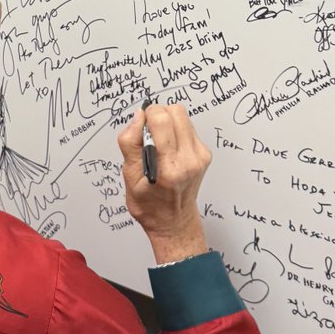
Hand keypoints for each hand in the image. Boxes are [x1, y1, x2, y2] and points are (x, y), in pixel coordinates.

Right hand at [118, 103, 210, 263]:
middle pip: (175, 111)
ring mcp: (200, 156)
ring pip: (183, 116)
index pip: (161, 120)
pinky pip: (188, 127)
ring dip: (167, 121)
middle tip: (148, 133)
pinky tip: (169, 147)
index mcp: (169, 167)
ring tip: (158, 142)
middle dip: (157, 115)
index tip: (139, 128)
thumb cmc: (149, 204)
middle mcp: (189, 159)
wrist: (174, 222)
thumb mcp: (129, 177)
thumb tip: (137, 117)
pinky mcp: (204, 153)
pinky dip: (176, 130)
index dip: (146, 116)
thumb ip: (130, 143)